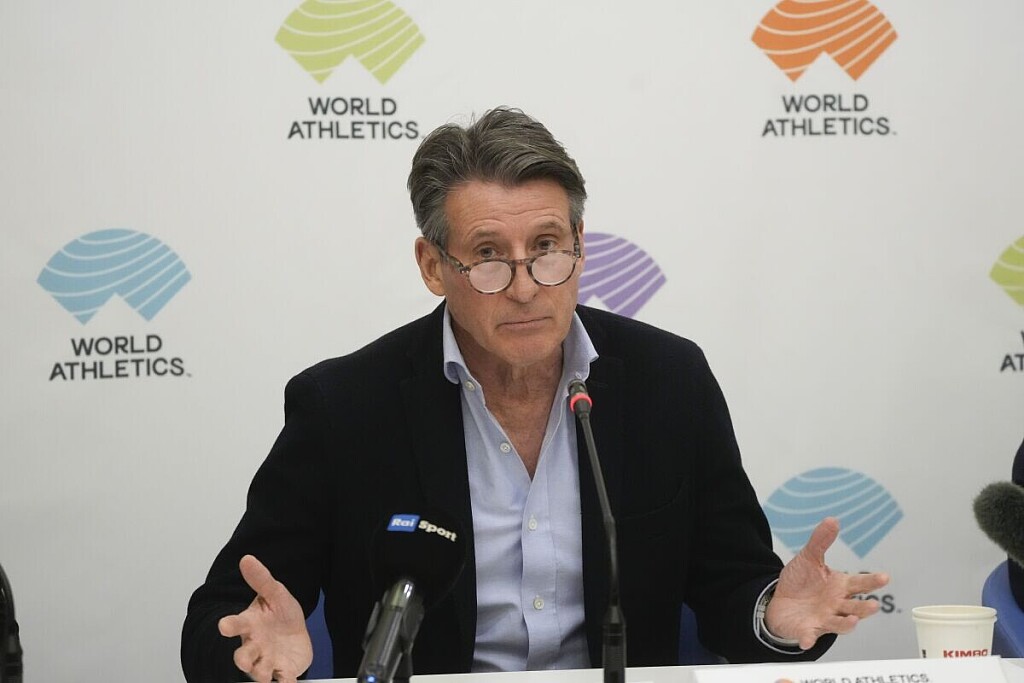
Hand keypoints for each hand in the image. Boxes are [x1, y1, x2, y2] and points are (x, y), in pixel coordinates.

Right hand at [218, 555, 313, 682]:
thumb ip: (261, 579)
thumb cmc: (279, 614)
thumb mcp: (275, 593)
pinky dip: (284, 682)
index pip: (236, 624)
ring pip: (259, 671)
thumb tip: (247, 559)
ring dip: (261, 674)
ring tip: (265, 675)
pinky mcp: (282, 671)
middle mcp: (254, 645)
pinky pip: (282, 679)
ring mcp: (267, 660)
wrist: (296, 632)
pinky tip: (288, 682)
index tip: (223, 625)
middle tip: (242, 661)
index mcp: (250, 624)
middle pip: (243, 654)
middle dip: (242, 659)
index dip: (229, 625)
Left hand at [765, 517, 889, 649]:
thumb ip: (821, 541)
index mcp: (840, 586)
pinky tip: (806, 639)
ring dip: (846, 624)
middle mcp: (836, 605)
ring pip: (839, 624)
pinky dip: (808, 638)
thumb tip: (833, 520)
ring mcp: (824, 619)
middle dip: (864, 608)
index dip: (872, 581)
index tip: (884, 577)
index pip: (860, 583)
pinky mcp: (807, 630)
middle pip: (855, 608)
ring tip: (853, 621)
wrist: (781, 602)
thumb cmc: (802, 582)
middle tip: (873, 605)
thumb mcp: (809, 558)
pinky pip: (809, 635)